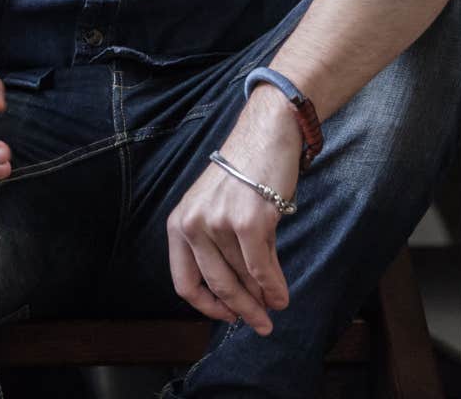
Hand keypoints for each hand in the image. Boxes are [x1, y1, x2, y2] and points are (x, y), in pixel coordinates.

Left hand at [165, 91, 300, 336]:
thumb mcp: (216, 208)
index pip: (184, 281)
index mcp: (178, 223)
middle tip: (260, 325)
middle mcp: (192, 225)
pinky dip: (274, 287)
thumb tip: (241, 291)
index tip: (227, 316)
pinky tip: (282, 296)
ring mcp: (218, 224)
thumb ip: (217, 246)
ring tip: (276, 308)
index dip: (206, 306)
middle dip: (241, 310)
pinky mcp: (247, 222)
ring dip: (262, 299)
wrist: (266, 135)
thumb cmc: (244, 173)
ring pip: (242, 277)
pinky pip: (261, 268)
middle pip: (216, 285)